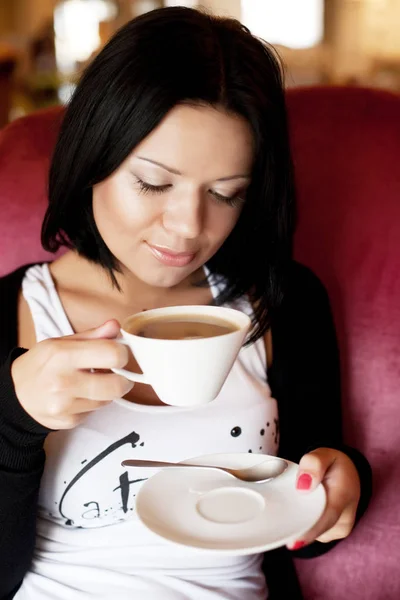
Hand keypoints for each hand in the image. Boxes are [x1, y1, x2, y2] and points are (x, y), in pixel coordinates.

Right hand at [11, 320, 132, 429]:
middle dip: (123, 378)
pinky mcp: (69, 421)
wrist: (15, 396)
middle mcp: (64, 382)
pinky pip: (95, 411)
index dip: (122, 353)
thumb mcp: (60, 343)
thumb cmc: (40, 365)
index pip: (112, 354)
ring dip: (107, 391)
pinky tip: (80, 396)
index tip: (119, 353)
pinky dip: (93, 403)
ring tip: (93, 382)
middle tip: (117, 373)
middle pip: (117, 385)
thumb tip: (115, 327)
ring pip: (108, 400)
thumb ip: (91, 336)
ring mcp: (66, 406)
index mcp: (63, 356)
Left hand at [287, 447, 360, 549]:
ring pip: (315, 532)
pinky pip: (315, 532)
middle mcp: (346, 516)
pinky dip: (305, 523)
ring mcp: (341, 527)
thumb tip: (302, 487)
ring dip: (300, 523)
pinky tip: (299, 513)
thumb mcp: (324, 454)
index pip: (328, 517)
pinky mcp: (334, 532)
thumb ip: (313, 464)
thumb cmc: (333, 464)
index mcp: (344, 495)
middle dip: (297, 529)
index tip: (293, 542)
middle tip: (275, 528)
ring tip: (291, 507)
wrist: (350, 474)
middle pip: (317, 529)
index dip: (310, 531)